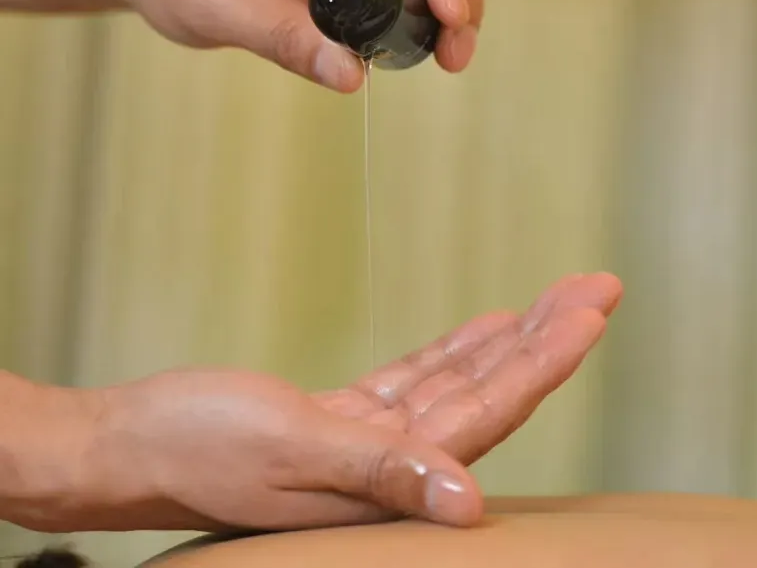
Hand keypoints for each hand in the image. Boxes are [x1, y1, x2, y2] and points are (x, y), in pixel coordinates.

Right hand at [29, 273, 619, 533]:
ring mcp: (368, 442)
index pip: (490, 412)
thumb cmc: (192, 448)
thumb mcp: (287, 450)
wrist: (123, 446)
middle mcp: (391, 466)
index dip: (546, 361)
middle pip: (491, 393)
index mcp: (387, 478)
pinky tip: (489, 326)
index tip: (588, 312)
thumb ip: (382, 473)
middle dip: (547, 339)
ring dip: (512, 340)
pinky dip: (455, 351)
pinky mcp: (341, 421)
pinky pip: (416, 381)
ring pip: (460, 382)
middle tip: (596, 288)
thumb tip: (469, 504)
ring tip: (561, 298)